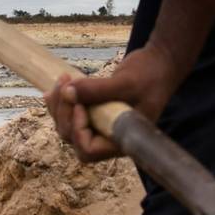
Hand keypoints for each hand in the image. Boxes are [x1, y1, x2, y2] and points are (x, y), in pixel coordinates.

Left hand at [43, 44, 183, 162]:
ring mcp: (100, 125)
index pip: (88, 150)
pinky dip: (60, 102)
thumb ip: (97, 90)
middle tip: (65, 85)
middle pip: (73, 138)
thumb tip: (67, 92)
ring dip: (59, 106)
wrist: (159, 64)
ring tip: (62, 80)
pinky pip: (70, 114)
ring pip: (67, 126)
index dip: (77, 130)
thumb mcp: (125, 83)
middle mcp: (108, 137)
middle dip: (64, 113)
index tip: (79, 105)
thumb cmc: (150, 76)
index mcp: (121, 140)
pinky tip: (55, 88)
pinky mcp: (95, 112)